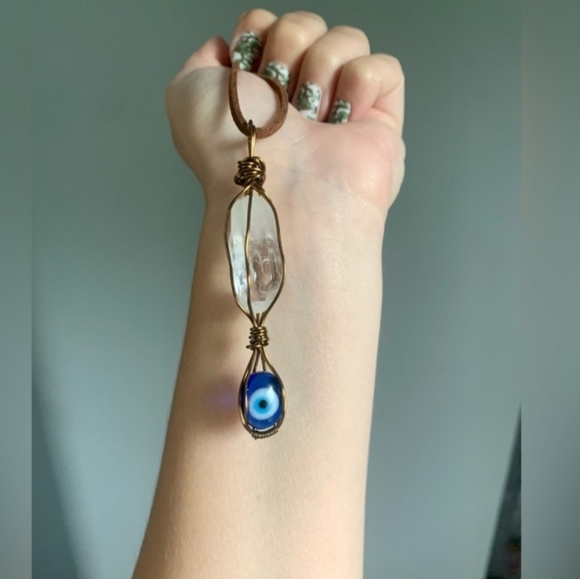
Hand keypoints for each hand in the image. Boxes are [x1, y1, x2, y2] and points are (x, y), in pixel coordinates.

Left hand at [165, 9, 404, 236]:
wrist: (272, 188)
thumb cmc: (227, 150)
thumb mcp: (187, 94)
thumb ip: (204, 61)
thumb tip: (230, 47)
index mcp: (259, 89)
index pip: (267, 25)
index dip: (257, 35)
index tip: (246, 73)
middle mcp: (300, 96)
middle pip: (305, 24)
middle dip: (287, 50)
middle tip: (279, 102)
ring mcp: (341, 107)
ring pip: (346, 40)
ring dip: (321, 70)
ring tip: (312, 120)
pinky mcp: (380, 121)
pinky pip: (383, 68)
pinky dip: (361, 84)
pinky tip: (343, 121)